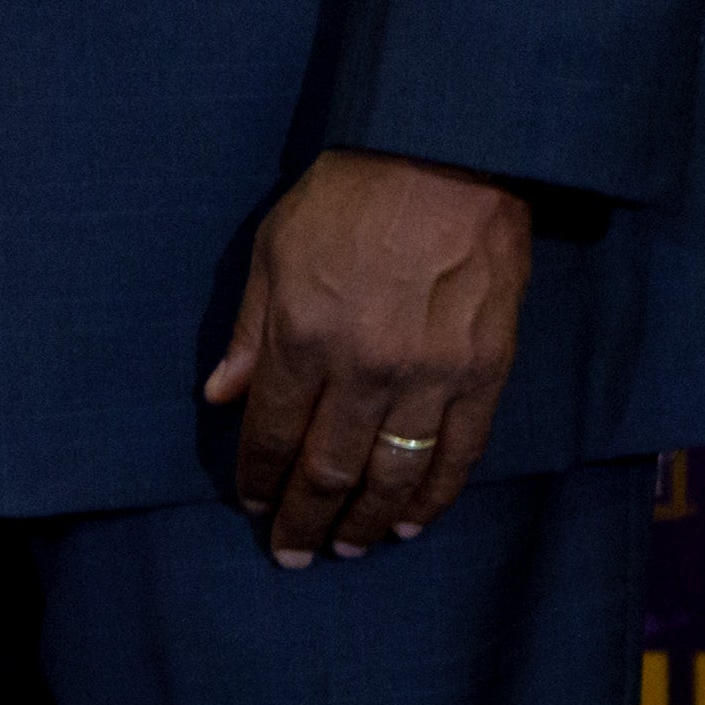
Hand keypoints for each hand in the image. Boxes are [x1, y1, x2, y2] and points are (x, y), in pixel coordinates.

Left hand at [200, 147, 534, 565]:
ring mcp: (429, 377)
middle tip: (291, 550)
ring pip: (389, 477)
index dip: (257, 477)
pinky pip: (457, 457)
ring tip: (346, 548)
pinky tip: (407, 523)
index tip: (250, 503)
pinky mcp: (484, 374)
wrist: (448, 155)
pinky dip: (431, 499)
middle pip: (326, 470)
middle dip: (303, 518)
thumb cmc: (349, 193)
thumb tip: (220, 397)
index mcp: (304, 334)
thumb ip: (250, 330)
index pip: (272, 432)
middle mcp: (364, 368)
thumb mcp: (274, 248)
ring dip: (362, 523)